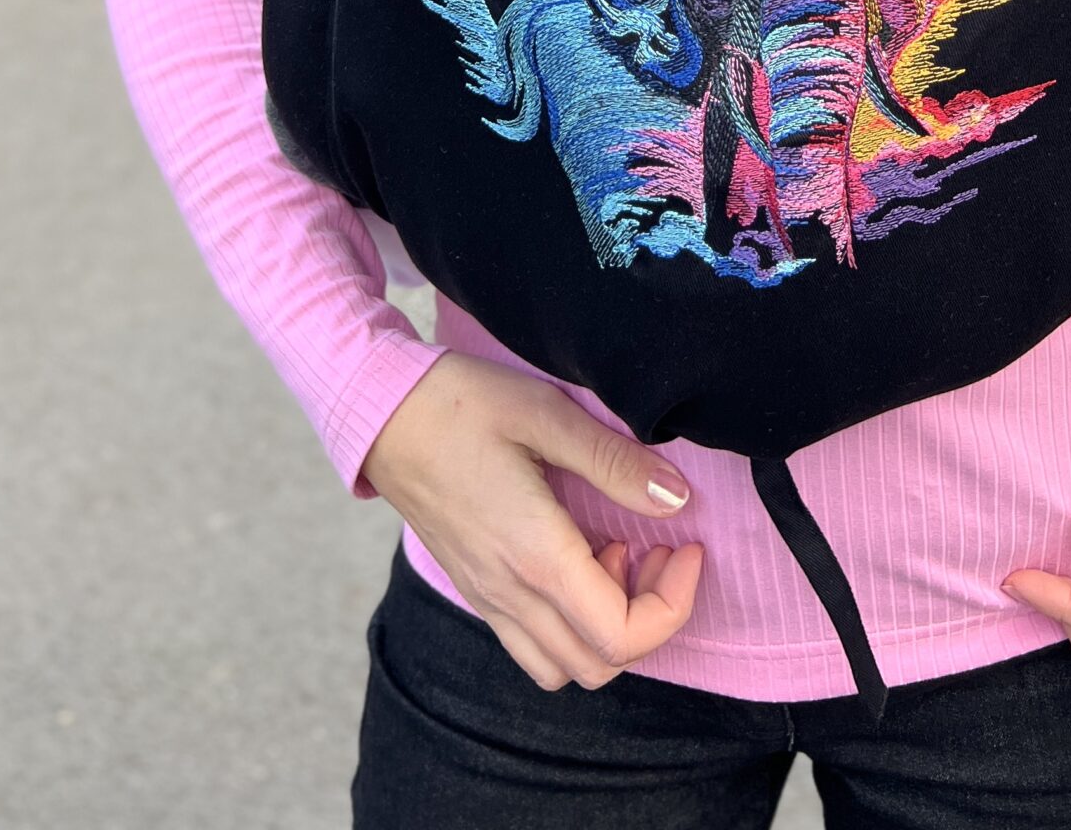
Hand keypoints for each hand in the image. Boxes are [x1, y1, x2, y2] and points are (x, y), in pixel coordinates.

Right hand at [360, 352, 703, 690]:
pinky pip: (532, 644)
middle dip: (650, 617)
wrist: (381, 413)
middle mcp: (509, 594)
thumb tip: (678, 500)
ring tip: (617, 551)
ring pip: (563, 666)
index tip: (689, 546)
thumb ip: (615, 462)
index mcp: (535, 556)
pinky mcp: (475, 589)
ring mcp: (487, 599)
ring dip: (607, 627)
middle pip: (599, 665)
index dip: (674, 604)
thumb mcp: (547, 414)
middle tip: (661, 547)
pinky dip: (571, 623)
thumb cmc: (462, 404)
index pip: (622, 635)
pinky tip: (578, 554)